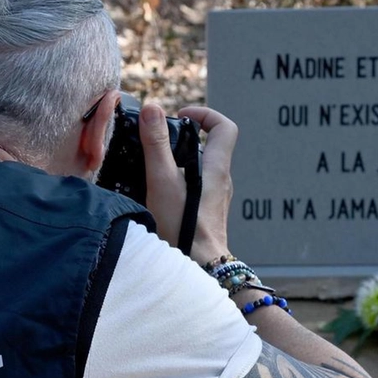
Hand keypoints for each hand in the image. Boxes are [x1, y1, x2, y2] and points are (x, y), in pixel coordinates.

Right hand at [139, 103, 237, 264]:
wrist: (199, 268)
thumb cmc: (183, 226)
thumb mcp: (163, 180)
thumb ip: (156, 144)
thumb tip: (153, 109)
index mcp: (216, 168)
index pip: (224, 127)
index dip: (205, 114)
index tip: (181, 116)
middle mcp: (221, 182)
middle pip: (209, 148)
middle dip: (184, 140)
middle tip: (159, 144)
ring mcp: (216, 200)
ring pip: (201, 171)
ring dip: (179, 164)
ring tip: (153, 172)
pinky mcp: (207, 216)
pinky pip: (196, 190)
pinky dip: (179, 185)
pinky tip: (159, 197)